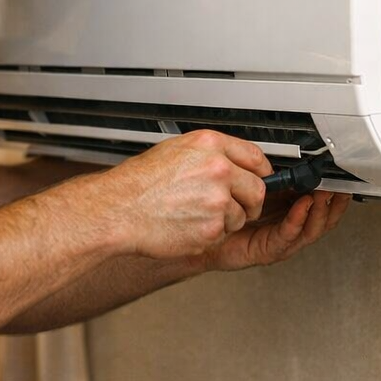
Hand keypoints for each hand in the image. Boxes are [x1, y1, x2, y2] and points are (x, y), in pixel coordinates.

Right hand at [96, 130, 271, 259]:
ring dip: (226, 220)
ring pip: (241, 215)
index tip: (261, 179)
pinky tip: (188, 226)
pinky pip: (224, 234)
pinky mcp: (213, 228)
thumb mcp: (175, 151)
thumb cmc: (139, 183)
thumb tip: (234, 162)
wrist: (118, 210)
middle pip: (258, 189)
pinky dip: (210, 235)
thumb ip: (210, 155)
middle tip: (236, 206)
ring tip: (195, 215)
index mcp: (210, 145)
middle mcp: (218, 169)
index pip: (256, 157)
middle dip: (250, 202)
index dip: (261, 172)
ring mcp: (218, 200)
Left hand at [203, 190, 349, 271]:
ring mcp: (280, 240)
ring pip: (310, 228)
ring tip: (324, 195)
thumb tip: (283, 158)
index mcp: (287, 211)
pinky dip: (298, 219)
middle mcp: (287, 227)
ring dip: (320, 210)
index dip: (331, 193)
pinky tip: (303, 206)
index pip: (317, 203)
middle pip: (321, 218)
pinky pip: (288, 234)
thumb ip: (270, 177)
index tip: (340, 179)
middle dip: (333, 203)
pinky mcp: (269, 250)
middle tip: (339, 188)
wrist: (201, 233)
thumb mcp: (253, 188)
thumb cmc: (224, 212)